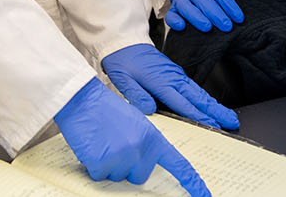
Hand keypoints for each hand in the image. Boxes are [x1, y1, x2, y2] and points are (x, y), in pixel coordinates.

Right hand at [53, 77, 211, 196]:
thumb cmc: (105, 108)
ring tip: (101, 141)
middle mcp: (141, 150)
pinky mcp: (102, 164)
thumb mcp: (135, 121)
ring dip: (109, 164)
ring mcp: (122, 158)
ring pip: (118, 176)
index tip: (205, 196)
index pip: (179, 165)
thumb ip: (145, 143)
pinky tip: (91, 146)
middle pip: (139, 175)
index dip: (193, 183)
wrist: (81, 98)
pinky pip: (99, 176)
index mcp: (153, 138)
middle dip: (127, 166)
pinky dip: (93, 165)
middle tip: (114, 144)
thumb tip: (143, 163)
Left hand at [101, 43, 238, 129]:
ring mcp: (175, 75)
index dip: (198, 117)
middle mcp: (172, 78)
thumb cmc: (122, 60)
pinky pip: (194, 87)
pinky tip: (210, 104)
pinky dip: (205, 97)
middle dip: (217, 111)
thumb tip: (149, 109)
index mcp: (161, 82)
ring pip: (199, 92)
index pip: (183, 104)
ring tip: (228, 116)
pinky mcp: (175, 73)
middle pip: (198, 98)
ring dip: (214, 105)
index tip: (213, 126)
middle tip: (232, 122)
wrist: (124, 41)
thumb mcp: (123, 79)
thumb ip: (136, 95)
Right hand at [165, 0, 242, 32]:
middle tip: (228, 26)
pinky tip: (182, 27)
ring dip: (197, 18)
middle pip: (203, 1)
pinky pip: (171, 16)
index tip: (239, 18)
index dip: (229, 5)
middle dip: (216, 14)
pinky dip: (174, 21)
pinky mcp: (173, 10)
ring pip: (186, 8)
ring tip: (208, 28)